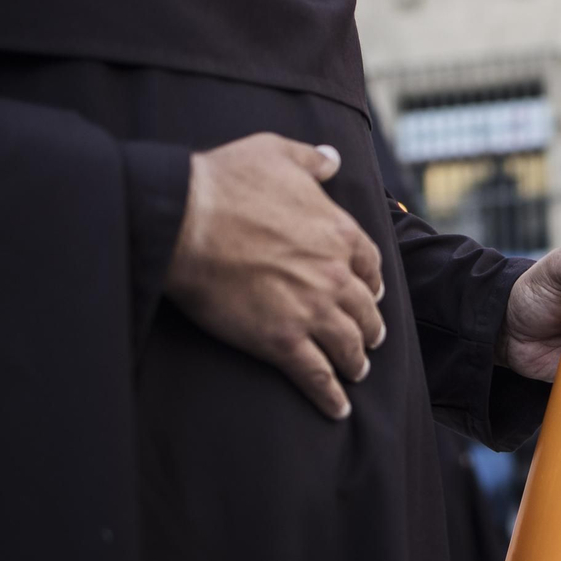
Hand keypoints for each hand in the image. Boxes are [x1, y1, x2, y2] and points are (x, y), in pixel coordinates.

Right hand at [164, 133, 384, 420]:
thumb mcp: (275, 152)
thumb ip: (310, 159)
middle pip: (365, 310)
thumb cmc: (225, 181)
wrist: (187, 219)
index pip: (370, 264)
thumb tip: (332, 158)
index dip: (373, 283)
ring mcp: (311, 310)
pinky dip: (330, 395)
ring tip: (356, 371)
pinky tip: (336, 408)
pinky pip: (317, 375)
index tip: (372, 294)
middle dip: (369, 327)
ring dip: (355, 361)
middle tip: (369, 340)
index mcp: (338, 232)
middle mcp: (334, 274)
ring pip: (348, 345)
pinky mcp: (282, 341)